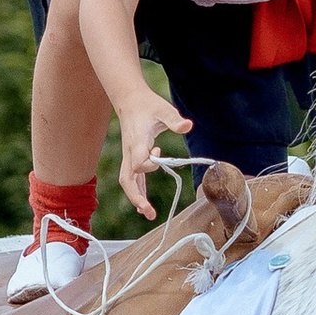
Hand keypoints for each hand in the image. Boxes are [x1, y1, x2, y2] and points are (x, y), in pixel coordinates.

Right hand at [114, 97, 192, 221]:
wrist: (129, 100)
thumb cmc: (147, 105)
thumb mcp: (163, 109)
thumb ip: (174, 119)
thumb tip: (188, 126)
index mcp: (137, 141)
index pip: (138, 162)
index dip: (148, 163)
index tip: (160, 152)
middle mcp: (130, 152)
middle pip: (127, 179)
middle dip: (136, 196)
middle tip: (148, 211)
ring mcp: (128, 156)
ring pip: (127, 181)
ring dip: (136, 198)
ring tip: (148, 214)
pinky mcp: (131, 158)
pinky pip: (132, 178)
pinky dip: (137, 191)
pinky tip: (144, 205)